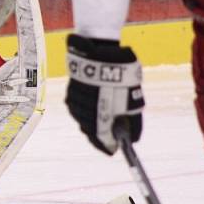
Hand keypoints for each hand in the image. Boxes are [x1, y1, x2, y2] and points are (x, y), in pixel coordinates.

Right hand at [65, 34, 143, 154]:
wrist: (101, 51)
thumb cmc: (121, 76)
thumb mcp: (133, 100)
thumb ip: (133, 122)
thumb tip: (133, 140)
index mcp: (99, 112)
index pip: (99, 136)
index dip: (105, 145)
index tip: (111, 151)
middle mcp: (84, 108)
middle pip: (88, 129)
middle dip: (98, 136)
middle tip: (106, 140)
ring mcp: (75, 99)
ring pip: (80, 118)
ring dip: (89, 123)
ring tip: (99, 125)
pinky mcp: (71, 90)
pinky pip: (75, 107)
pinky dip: (82, 112)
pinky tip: (88, 110)